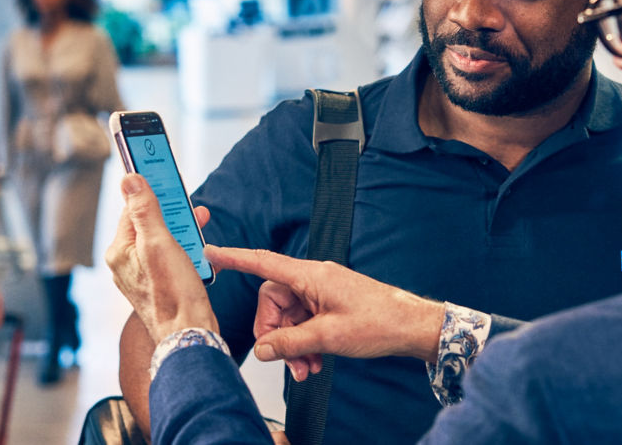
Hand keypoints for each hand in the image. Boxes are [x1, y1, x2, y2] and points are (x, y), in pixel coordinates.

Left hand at [105, 174, 217, 341]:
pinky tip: (199, 252)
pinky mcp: (158, 286)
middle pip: (149, 225)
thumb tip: (129, 180)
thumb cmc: (174, 294)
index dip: (152, 193)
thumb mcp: (160, 243)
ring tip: (200, 229)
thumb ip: (144, 210)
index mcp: (120, 251)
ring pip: (162, 242)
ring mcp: (141, 276)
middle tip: (193, 209)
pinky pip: (169, 259)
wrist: (189, 335)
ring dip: (183, 232)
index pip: (132, 209)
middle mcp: (126, 264)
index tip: (167, 179)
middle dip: (173, 215)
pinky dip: (185, 251)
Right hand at [204, 246, 444, 379]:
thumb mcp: (328, 337)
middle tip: (285, 359)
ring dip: (291, 345)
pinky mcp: (329, 306)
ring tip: (306, 368)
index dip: (235, 258)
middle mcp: (313, 279)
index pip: (263, 262)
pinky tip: (314, 362)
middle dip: (275, 333)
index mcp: (310, 275)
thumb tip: (263, 348)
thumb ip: (290, 342)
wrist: (410, 327)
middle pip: (273, 301)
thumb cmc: (380, 321)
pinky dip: (304, 343)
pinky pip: (304, 323)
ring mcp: (321, 293)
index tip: (211, 253)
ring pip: (288, 317)